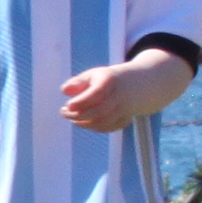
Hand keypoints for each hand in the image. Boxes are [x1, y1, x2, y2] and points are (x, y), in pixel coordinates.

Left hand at [59, 51, 184, 132]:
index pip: (96, 93)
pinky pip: (108, 127)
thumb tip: (64, 90)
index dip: (81, 102)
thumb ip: (77, 82)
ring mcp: (125, 109)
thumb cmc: (107, 80)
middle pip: (100, 111)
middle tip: (64, 112)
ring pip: (104, 122)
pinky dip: (94, 127)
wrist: (138, 84)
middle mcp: (120, 95)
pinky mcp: (126, 119)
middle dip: (79, 115)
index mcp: (110, 80)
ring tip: (72, 117)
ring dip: (84, 123)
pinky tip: (84, 122)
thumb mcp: (93, 75)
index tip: (67, 105)